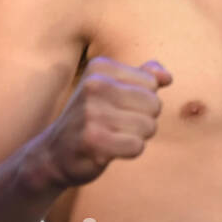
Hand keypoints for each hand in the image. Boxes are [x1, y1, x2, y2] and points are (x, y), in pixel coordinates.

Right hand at [37, 57, 170, 188]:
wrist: (54, 154)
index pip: (152, 83)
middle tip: (117, 125)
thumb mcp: (114, 87)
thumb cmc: (93, 118)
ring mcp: (91, 113)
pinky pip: (137, 146)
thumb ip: (145, 75)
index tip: (118, 106)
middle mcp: (94, 86)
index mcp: (100, 67)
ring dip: (137, 136)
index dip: (143, 99)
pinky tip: (110, 150)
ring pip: (149, 126)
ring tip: (113, 136)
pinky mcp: (93, 141)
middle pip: (154, 104)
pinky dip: (130, 151)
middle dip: (144, 119)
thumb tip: (167, 77)